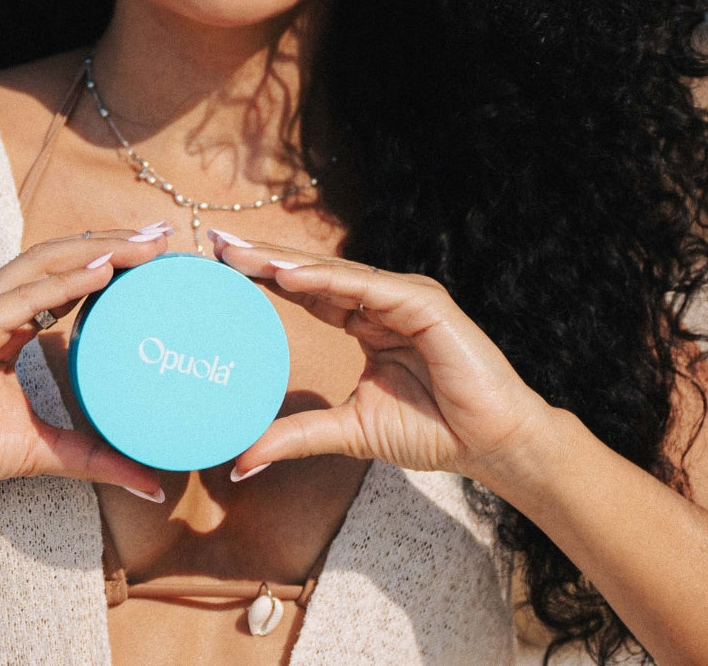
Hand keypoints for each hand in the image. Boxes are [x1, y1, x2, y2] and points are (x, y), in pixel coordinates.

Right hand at [0, 229, 171, 504]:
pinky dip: (61, 283)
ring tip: (143, 246)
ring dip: (97, 251)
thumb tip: (150, 481)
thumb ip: (92, 456)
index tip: (159, 252)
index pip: (67, 273)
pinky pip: (18, 300)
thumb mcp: (39, 448)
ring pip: (44, 265)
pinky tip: (100, 274)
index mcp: (6, 317)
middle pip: (61, 256)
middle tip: (164, 234)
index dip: (111, 258)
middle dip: (114, 242)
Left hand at [212, 234, 554, 484]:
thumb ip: (298, 436)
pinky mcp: (425, 303)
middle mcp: (382, 299)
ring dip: (286, 262)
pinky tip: (288, 275)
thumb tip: (242, 464)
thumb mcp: (350, 431)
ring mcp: (404, 296)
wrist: (492, 445)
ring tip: (241, 255)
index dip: (263, 276)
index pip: (306, 290)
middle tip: (215, 243)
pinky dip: (326, 280)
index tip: (219, 264)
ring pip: (334, 272)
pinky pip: (367, 287)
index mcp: (366, 319)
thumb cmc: (432, 431)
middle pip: (313, 272)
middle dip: (264, 257)